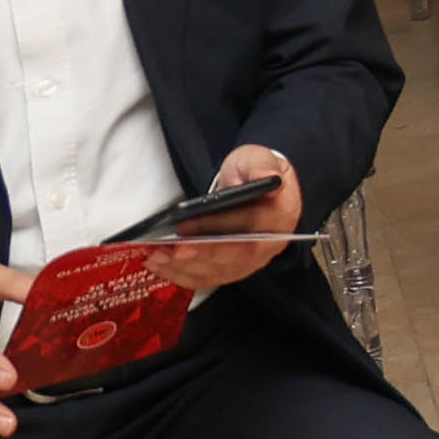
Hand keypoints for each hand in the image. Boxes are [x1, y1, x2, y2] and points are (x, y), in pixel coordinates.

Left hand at [158, 147, 301, 292]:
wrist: (248, 191)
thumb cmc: (250, 175)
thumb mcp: (255, 159)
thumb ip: (259, 164)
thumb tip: (264, 176)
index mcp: (282, 214)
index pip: (254, 224)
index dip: (220, 225)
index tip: (187, 224)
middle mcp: (270, 244)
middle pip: (238, 256)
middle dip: (201, 254)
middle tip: (171, 251)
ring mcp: (251, 261)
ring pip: (219, 272)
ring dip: (184, 267)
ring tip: (156, 256)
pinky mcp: (231, 271)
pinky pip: (206, 280)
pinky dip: (180, 275)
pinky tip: (159, 265)